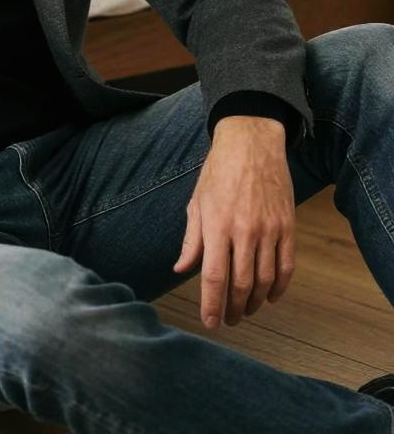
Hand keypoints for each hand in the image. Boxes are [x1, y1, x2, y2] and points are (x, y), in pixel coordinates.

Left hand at [172, 116, 295, 329]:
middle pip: (241, 284)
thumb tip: (180, 269)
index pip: (212, 276)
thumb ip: (192, 239)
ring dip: (256, 302)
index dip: (211, 304)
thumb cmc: (218, 172)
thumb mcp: (197, 202)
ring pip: (265, 280)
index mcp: (216, 224)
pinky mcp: (288, 227)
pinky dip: (279, 287)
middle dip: (234, 309)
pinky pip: (286, 266)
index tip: (210, 322)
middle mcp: (244, 231)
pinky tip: (271, 297)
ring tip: (246, 311)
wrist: (251, 144)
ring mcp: (269, 230)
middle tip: (229, 321)